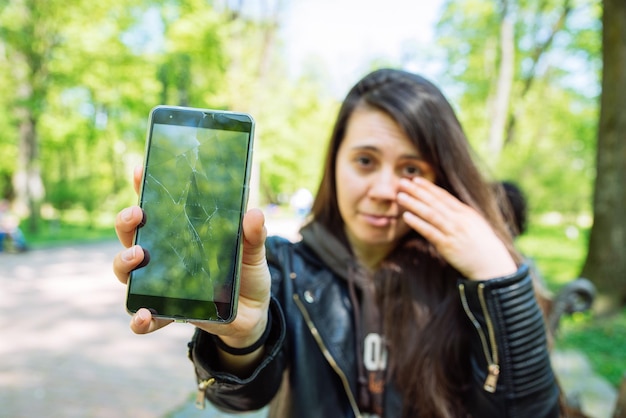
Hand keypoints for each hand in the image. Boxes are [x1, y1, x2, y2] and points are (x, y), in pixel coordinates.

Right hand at [112, 166, 270, 346]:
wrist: (253, 314)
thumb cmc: (246, 275)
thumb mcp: (253, 253)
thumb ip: (253, 236)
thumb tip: (254, 214)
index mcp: (182, 234)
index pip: (157, 208)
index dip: (146, 188)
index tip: (142, 171)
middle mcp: (163, 257)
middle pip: (131, 235)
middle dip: (126, 222)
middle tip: (135, 214)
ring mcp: (161, 285)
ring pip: (127, 272)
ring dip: (124, 262)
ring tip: (137, 256)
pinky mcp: (168, 313)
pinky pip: (144, 318)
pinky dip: (139, 319)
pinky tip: (144, 315)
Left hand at [397, 177, 516, 279]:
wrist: (492, 264)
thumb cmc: (482, 244)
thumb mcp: (474, 223)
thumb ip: (460, 214)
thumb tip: (445, 205)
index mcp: (465, 212)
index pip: (443, 196)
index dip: (428, 187)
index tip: (415, 179)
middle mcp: (458, 219)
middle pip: (434, 202)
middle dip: (417, 191)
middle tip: (402, 182)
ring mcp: (453, 231)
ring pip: (430, 214)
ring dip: (414, 204)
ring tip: (400, 196)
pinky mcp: (447, 245)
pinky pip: (430, 232)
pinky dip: (418, 223)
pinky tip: (406, 216)